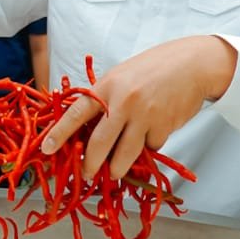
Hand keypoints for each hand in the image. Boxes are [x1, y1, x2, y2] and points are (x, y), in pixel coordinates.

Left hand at [39, 36, 234, 179]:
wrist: (193, 64)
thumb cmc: (153, 68)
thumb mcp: (121, 76)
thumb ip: (105, 99)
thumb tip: (87, 130)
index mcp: (107, 86)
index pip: (76, 113)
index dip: (60, 133)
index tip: (47, 149)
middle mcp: (123, 102)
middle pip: (99, 144)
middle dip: (91, 165)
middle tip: (87, 174)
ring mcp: (144, 116)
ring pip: (124, 155)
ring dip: (117, 168)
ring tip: (115, 172)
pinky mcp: (163, 127)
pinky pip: (149, 147)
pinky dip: (148, 147)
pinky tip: (153, 133)